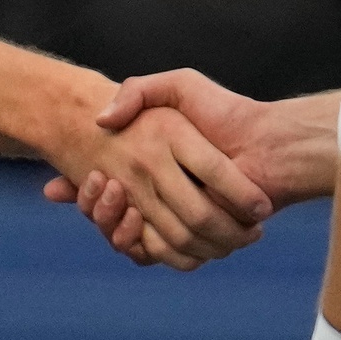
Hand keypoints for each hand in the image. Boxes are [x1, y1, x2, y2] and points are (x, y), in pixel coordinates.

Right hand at [44, 71, 338, 263]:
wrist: (273, 145)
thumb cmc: (226, 110)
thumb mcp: (180, 86)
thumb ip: (140, 90)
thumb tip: (102, 120)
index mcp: (152, 163)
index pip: (100, 189)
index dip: (84, 191)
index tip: (68, 181)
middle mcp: (159, 193)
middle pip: (109, 215)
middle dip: (94, 208)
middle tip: (98, 185)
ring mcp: (175, 216)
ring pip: (127, 236)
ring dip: (112, 226)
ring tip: (113, 194)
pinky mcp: (192, 237)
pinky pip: (156, 253)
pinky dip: (141, 245)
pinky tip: (135, 220)